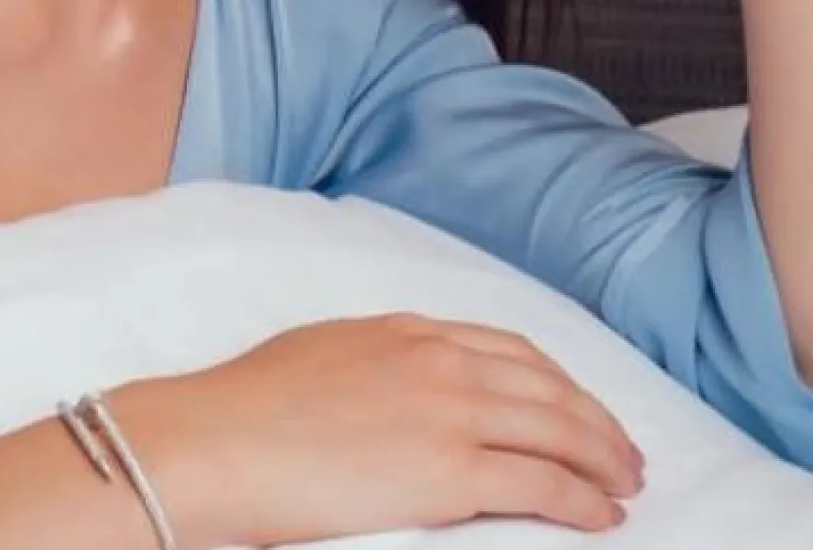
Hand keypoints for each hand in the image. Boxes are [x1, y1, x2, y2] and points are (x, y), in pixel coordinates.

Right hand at [164, 312, 643, 545]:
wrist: (219, 438)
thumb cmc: (249, 403)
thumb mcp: (325, 352)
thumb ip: (377, 360)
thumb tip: (398, 384)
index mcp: (408, 330)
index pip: (510, 348)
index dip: (556, 379)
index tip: (577, 402)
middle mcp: (440, 360)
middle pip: (548, 386)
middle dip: (595, 420)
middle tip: (624, 451)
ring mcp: (449, 411)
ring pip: (558, 430)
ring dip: (603, 459)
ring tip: (626, 483)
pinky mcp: (450, 471)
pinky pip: (541, 484)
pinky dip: (582, 499)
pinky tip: (600, 514)